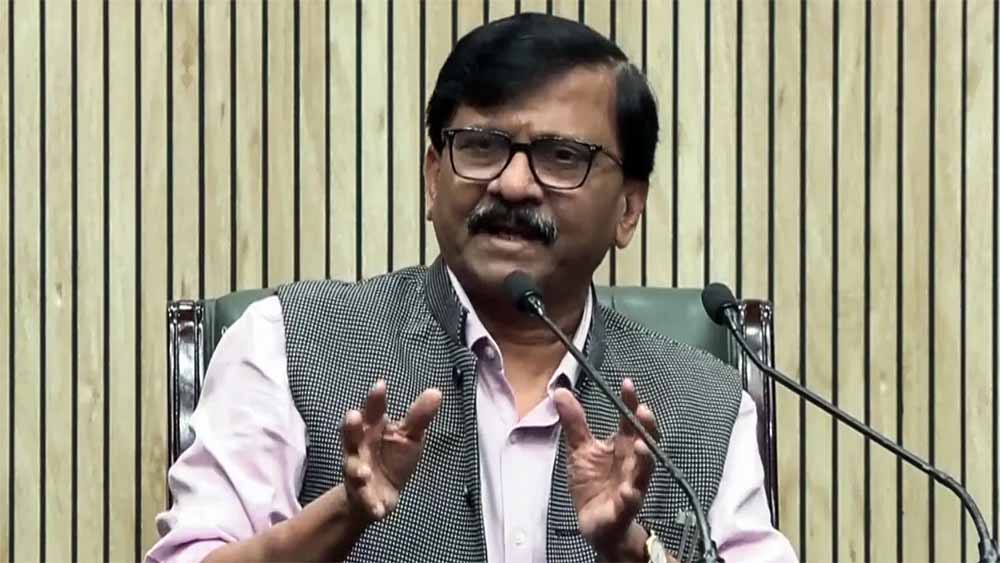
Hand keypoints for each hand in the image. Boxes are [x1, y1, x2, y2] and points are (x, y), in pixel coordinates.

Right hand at [340, 380, 441, 520]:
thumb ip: (418, 417)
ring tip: (364, 472)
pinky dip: (371, 505)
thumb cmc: (392, 458)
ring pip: (352, 468)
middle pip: (351, 434)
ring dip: (357, 469)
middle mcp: (360, 448)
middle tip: (353, 416)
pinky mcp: (363, 496)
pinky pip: (365, 500)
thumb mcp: (409, 437)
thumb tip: (436, 391)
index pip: (372, 411)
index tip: (380, 385)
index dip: (375, 399)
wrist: (380, 495)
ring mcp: (358, 472)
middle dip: (350, 427)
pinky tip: (379, 511)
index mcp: (373, 429)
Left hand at [553, 378, 657, 556]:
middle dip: (646, 428)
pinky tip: (629, 491)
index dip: (630, 403)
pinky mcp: (624, 509)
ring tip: (640, 445)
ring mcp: (631, 485)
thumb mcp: (579, 450)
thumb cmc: (593, 484)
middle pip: (645, 441)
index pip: (629, 421)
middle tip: (643, 411)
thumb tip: (559, 391)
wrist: (595, 525)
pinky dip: (631, 496)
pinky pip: (631, 502)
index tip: (627, 384)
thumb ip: (574, 422)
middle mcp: (631, 463)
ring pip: (643, 471)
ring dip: (644, 459)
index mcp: (622, 446)